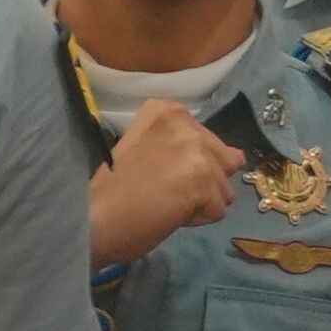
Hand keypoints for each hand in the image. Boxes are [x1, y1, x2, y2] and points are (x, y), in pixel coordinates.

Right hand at [85, 101, 247, 270]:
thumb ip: (192, 148)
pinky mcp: (201, 181)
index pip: (208, 140)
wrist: (91, 218)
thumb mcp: (151, 151)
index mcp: (168, 110)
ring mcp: (195, 151)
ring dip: (198, 203)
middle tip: (159, 190)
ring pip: (223, 189)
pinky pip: (218, 211)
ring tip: (162, 203)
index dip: (188, 164)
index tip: (157, 172)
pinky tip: (168, 214)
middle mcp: (185, 123)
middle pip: (222, 162)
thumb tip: (240, 158)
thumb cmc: (112, 189)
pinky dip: (196, 220)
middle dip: (199, 183)